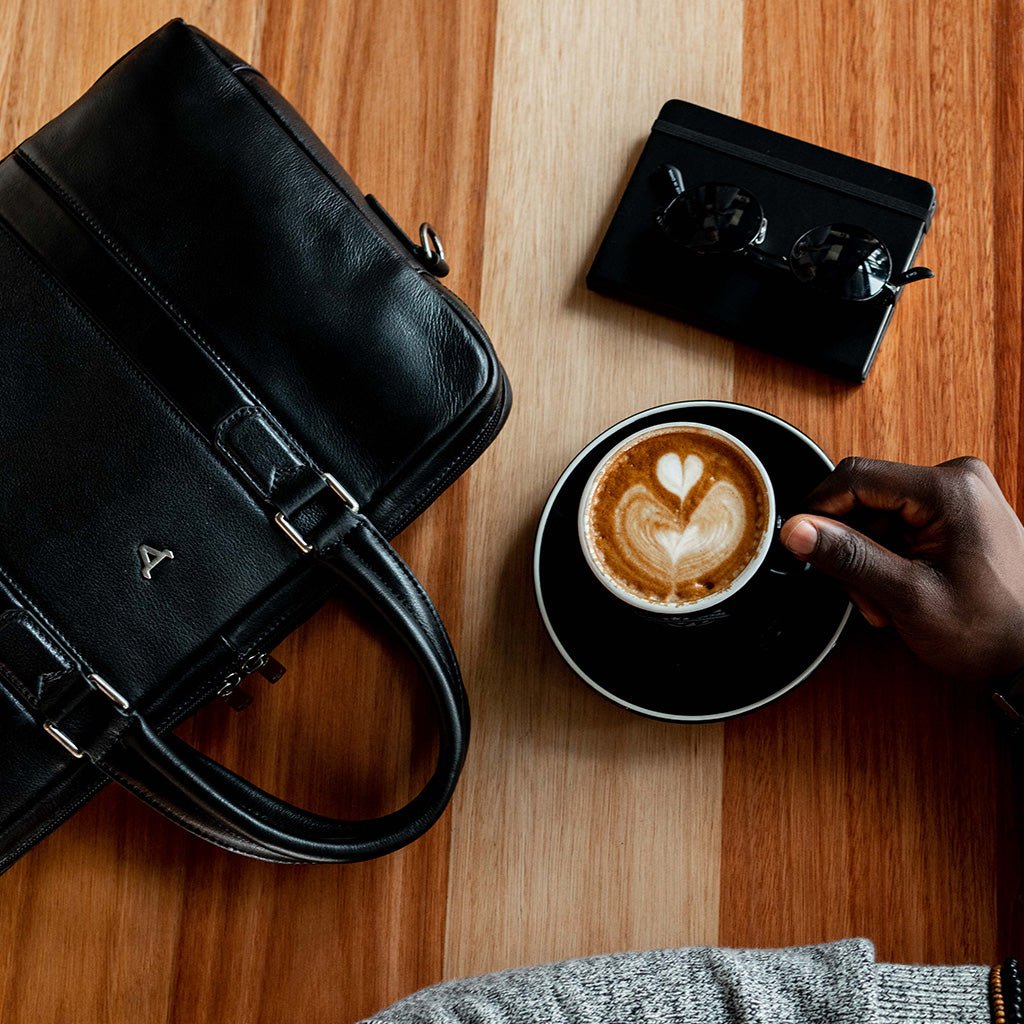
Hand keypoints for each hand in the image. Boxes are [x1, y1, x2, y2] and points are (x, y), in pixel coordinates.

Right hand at [779, 456, 1023, 681]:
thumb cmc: (990, 631)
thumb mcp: (907, 596)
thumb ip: (848, 557)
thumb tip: (797, 529)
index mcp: (948, 489)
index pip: (855, 478)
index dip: (818, 511)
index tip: (801, 545)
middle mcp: (955, 480)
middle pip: (864, 498)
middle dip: (850, 547)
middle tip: (860, 593)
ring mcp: (957, 495)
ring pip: (875, 515)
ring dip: (866, 559)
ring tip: (884, 602)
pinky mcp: (954, 512)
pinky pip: (897, 524)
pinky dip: (887, 558)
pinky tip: (898, 590)